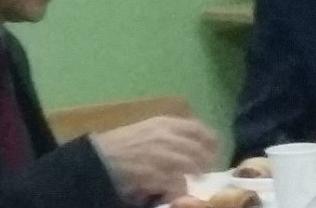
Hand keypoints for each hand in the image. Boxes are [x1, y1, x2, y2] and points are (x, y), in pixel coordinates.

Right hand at [91, 116, 217, 203]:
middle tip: (204, 172)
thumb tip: (189, 142)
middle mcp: (168, 137)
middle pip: (199, 151)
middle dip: (206, 163)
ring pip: (192, 168)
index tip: (214, 150)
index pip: (199, 130)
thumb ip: (169, 133)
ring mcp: (164, 156)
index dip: (211, 141)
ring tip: (189, 184)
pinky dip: (179, 190)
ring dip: (194, 178)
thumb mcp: (147, 129)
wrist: (101, 157)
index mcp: (165, 123)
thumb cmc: (122, 143)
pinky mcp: (158, 175)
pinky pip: (177, 184)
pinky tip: (172, 192)